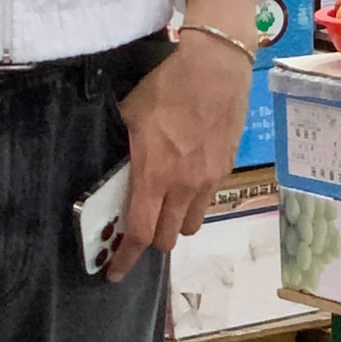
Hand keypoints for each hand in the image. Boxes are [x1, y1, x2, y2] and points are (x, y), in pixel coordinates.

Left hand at [106, 34, 252, 282]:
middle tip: (138, 231)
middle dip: (149, 242)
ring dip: (174, 224)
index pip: (139, 232)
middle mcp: (183, 186)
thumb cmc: (165, 87)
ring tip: (163, 207)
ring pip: (191, 224)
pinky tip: (185, 183)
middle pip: (167, 238)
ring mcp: (208, 180)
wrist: (215, 68)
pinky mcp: (226, 170)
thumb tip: (117, 170)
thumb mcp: (130, 115)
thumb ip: (125, 151)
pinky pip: (207, 201)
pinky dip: (193, 203)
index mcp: (154, 175)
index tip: (114, 273)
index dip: (126, 258)